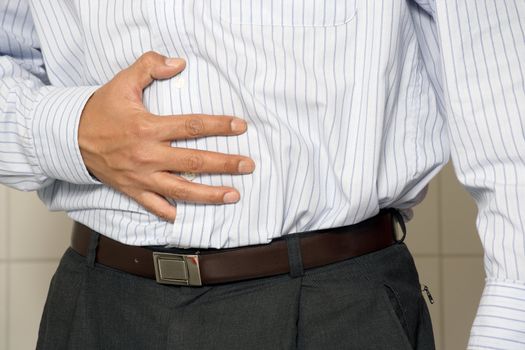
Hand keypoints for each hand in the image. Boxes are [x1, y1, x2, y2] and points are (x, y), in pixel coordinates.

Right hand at [78, 51, 254, 220]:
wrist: (69, 137)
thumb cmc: (100, 110)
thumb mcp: (122, 82)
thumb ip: (149, 66)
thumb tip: (178, 63)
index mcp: (148, 128)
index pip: (191, 127)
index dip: (219, 126)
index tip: (240, 126)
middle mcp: (148, 155)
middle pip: (195, 162)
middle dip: (225, 164)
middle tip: (248, 165)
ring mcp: (141, 177)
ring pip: (182, 190)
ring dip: (210, 194)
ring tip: (234, 195)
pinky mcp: (132, 190)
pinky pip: (155, 206)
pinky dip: (171, 212)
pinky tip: (188, 214)